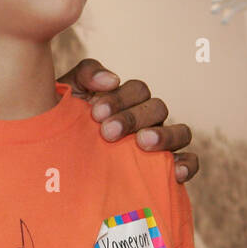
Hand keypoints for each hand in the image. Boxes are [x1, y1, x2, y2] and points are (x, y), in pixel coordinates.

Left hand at [56, 59, 197, 182]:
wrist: (57, 168)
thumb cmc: (63, 125)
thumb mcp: (68, 94)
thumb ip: (86, 75)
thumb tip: (113, 79)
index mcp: (127, 101)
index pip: (137, 90)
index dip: (120, 99)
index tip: (96, 113)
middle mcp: (147, 120)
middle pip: (157, 109)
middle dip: (133, 118)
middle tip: (107, 132)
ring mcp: (159, 144)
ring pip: (180, 131)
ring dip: (164, 135)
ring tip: (142, 143)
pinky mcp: (166, 170)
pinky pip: (189, 162)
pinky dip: (187, 164)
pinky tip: (174, 172)